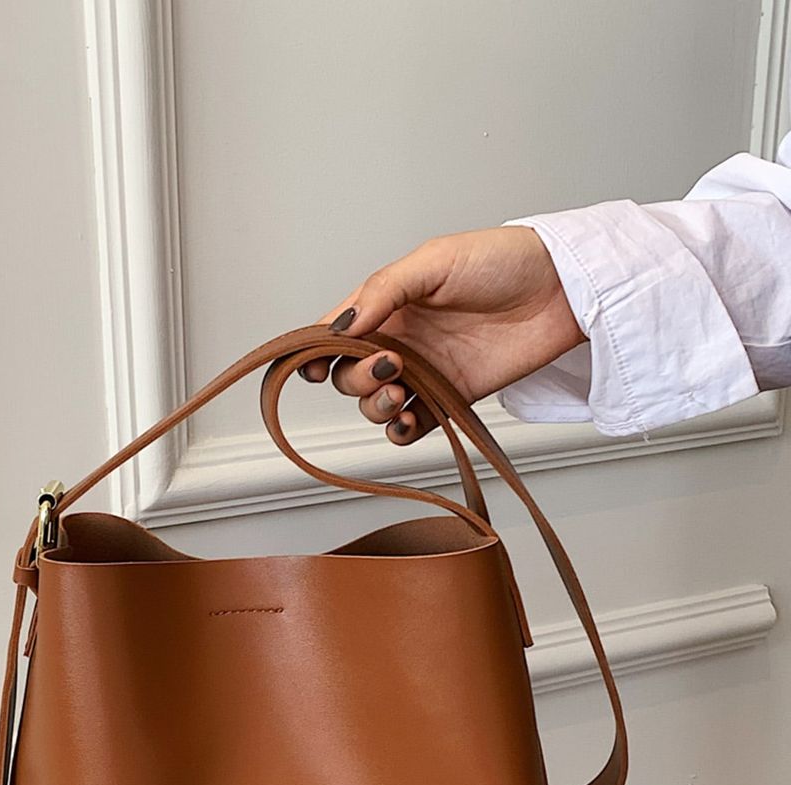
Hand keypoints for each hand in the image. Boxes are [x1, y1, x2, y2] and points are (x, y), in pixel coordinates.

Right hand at [303, 226, 584, 444]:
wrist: (562, 292)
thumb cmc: (504, 261)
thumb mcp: (435, 261)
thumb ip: (384, 290)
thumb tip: (341, 326)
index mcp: (389, 302)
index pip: (336, 332)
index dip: (317, 352)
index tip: (314, 365)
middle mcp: (401, 338)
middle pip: (349, 374)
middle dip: (356, 378)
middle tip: (391, 364)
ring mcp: (425, 371)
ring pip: (375, 403)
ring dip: (374, 405)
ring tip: (398, 391)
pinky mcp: (451, 398)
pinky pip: (410, 425)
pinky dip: (399, 431)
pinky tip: (407, 420)